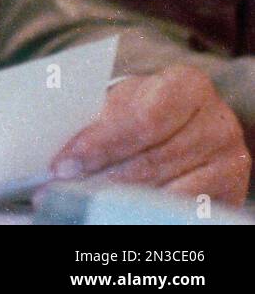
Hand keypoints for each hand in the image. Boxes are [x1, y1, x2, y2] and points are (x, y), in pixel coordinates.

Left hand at [49, 64, 250, 206]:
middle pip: (153, 159)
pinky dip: (146, 209)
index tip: (65, 164)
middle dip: (103, 175)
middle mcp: (218, 120)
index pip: (143, 120)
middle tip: (66, 187)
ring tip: (83, 198)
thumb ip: (96, 118)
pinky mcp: (231, 190)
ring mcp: (230, 158)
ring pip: (166, 188)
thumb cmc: (144, 107)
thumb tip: (61, 153)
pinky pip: (182, 208)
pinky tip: (118, 208)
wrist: (183, 123)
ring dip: (119, 196)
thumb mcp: (122, 100)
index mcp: (188, 84)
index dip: (101, 144)